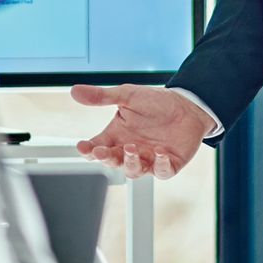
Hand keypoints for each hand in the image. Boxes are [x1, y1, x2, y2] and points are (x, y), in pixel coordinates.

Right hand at [69, 84, 212, 179]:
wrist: (187, 105)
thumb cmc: (155, 102)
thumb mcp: (127, 95)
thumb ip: (101, 97)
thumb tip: (75, 91)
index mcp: (117, 136)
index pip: (97, 148)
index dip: (88, 150)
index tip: (83, 146)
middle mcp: (130, 151)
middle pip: (112, 162)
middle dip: (106, 158)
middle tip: (102, 151)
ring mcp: (149, 160)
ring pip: (134, 171)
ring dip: (130, 162)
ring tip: (131, 148)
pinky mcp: (168, 165)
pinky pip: (162, 171)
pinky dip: (160, 164)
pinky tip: (159, 152)